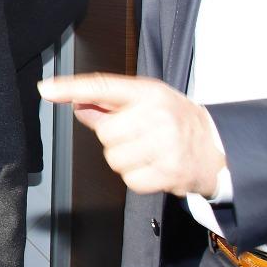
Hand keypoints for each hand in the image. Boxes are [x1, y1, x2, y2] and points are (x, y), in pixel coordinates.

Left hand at [39, 73, 224, 196]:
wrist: (220, 148)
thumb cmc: (177, 121)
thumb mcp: (148, 102)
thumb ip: (109, 104)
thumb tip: (75, 103)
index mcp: (148, 93)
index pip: (103, 86)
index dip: (71, 88)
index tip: (46, 89)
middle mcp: (157, 116)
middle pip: (106, 133)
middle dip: (115, 139)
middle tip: (137, 136)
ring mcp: (165, 145)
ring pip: (114, 158)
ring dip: (125, 160)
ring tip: (148, 151)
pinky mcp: (169, 172)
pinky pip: (130, 179)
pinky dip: (137, 177)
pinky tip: (154, 166)